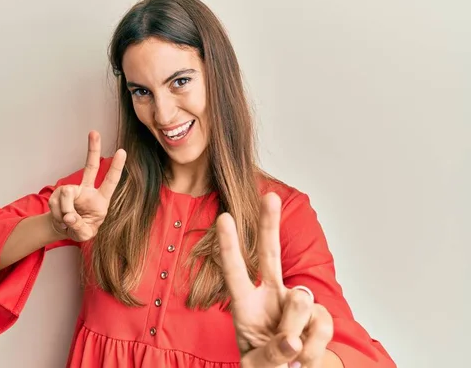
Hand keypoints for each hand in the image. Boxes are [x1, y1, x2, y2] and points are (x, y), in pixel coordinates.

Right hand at [48, 131, 125, 241]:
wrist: (64, 229)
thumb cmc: (80, 230)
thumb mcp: (84, 235)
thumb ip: (79, 227)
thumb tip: (69, 215)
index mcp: (100, 200)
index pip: (110, 182)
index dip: (116, 167)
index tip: (122, 151)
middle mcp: (87, 191)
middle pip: (91, 167)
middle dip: (92, 149)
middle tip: (94, 132)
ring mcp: (72, 190)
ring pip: (66, 194)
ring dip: (64, 211)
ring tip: (66, 221)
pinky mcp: (58, 193)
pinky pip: (55, 202)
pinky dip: (56, 213)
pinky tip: (60, 218)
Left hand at [217, 192, 333, 367]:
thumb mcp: (257, 367)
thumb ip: (271, 354)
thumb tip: (294, 339)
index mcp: (245, 305)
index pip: (235, 272)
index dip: (230, 246)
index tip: (224, 217)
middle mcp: (270, 297)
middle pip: (270, 255)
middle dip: (269, 225)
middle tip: (269, 196)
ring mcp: (296, 305)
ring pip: (301, 303)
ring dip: (297, 336)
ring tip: (291, 357)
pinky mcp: (319, 316)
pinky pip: (322, 323)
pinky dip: (315, 347)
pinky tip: (305, 358)